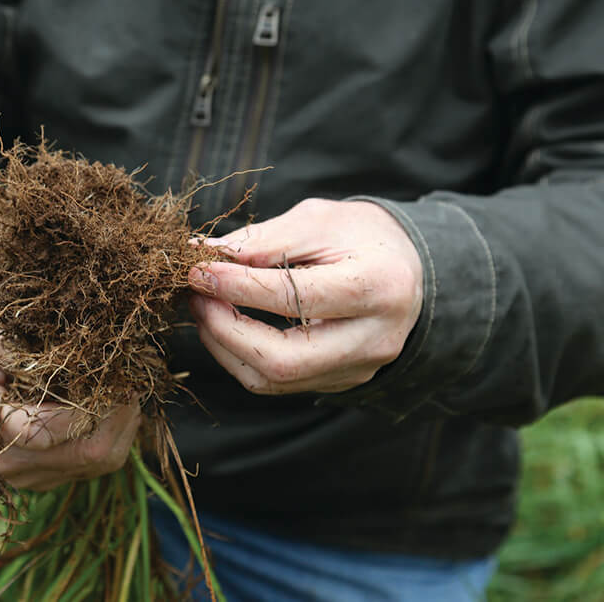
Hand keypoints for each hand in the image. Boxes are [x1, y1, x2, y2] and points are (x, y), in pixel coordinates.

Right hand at [0, 310, 140, 489]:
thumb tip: (56, 346)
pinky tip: (112, 399)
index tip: (111, 370)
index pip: (43, 429)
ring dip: (123, 421)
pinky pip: (97, 462)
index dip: (87, 404)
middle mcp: (4, 459)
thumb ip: (3, 336)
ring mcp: (28, 473)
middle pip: (84, 452)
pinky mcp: (48, 474)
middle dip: (118, 411)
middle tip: (132, 370)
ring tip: (126, 382)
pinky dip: (116, 430)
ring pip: (99, 460)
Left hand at [188, 198, 421, 394]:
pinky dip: (241, 356)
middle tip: (196, 295)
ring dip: (225, 346)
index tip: (198, 268)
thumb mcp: (318, 221)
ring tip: (203, 306)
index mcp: (379, 287)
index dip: (238, 286)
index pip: (295, 297)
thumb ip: (265, 240)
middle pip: (284, 358)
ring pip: (275, 379)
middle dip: (225, 329)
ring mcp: (359, 369)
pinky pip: (279, 383)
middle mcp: (375, 339)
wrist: (406, 269)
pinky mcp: (340, 382)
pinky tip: (224, 325)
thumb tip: (204, 253)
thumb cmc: (361, 237)